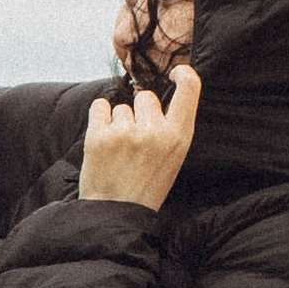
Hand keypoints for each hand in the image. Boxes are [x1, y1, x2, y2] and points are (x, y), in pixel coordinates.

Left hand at [76, 60, 199, 210]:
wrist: (115, 215)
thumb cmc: (146, 186)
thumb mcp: (173, 159)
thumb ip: (171, 128)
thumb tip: (161, 95)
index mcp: (179, 137)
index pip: (190, 88)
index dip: (183, 74)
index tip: (176, 73)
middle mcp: (154, 132)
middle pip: (146, 97)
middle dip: (141, 112)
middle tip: (136, 141)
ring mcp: (125, 133)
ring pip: (122, 107)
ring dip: (119, 122)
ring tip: (119, 150)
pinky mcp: (98, 135)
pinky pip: (100, 106)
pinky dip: (100, 119)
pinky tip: (104, 140)